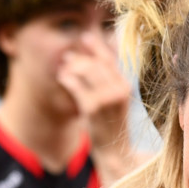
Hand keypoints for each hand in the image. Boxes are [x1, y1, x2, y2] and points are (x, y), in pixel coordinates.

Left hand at [57, 32, 131, 148]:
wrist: (114, 150)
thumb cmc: (112, 123)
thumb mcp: (115, 99)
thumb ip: (109, 78)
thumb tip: (98, 55)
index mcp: (126, 86)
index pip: (110, 59)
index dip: (96, 46)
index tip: (85, 37)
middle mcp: (120, 90)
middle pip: (96, 63)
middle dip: (79, 58)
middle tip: (67, 57)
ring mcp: (107, 99)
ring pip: (86, 70)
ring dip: (71, 66)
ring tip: (63, 69)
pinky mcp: (93, 107)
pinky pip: (76, 85)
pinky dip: (67, 79)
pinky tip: (62, 79)